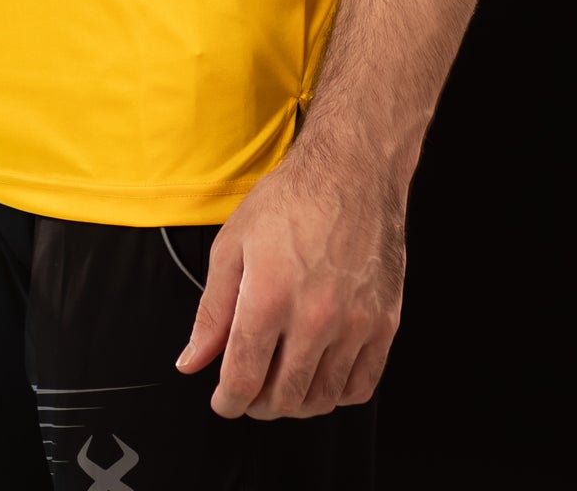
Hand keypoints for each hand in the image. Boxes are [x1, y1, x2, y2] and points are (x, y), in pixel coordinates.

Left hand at [173, 142, 404, 419]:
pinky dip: (336, 394)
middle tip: (251, 391)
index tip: (224, 401)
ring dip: (296, 403)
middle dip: (259, 404)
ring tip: (283, 383)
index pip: (243, 378)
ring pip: (321, 398)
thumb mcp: (233, 245)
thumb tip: (193, 360)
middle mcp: (314, 317)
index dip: (228, 401)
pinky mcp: (384, 323)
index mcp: (269, 297)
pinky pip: (361, 386)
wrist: (351, 171)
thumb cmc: (291, 200)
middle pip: (283, 397)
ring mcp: (354, 324)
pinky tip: (321, 376)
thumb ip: (211, 310)